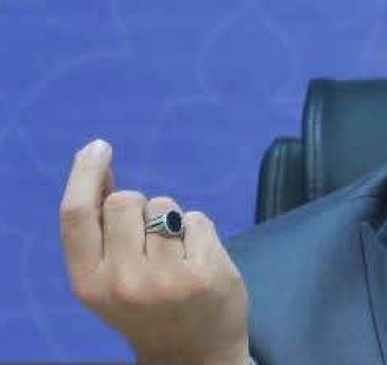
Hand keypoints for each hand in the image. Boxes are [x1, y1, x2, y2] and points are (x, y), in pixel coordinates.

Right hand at [59, 139, 249, 364]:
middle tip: (149, 241)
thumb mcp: (109, 277)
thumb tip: (100, 169)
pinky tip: (198, 262)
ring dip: (171, 220)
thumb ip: (102, 230)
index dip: (84, 174)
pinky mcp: (205, 274)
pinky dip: (199, 232)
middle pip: (125, 201)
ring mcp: (166, 279)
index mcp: (88, 283)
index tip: (98, 148)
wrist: (192, 355)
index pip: (76, 215)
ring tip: (174, 256)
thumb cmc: (147, 306)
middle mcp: (123, 283)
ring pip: (164, 206)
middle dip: (138, 206)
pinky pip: (197, 219)